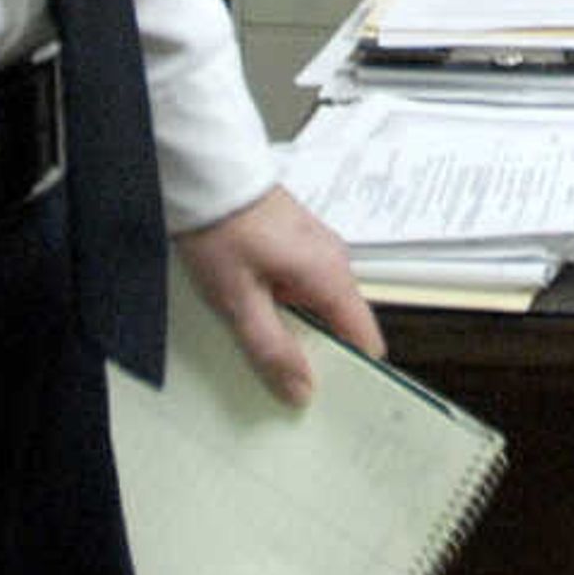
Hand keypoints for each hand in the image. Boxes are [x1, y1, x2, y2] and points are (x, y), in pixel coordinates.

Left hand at [178, 185, 383, 407]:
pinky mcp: (300, 244)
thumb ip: (273, 349)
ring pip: (322, 308)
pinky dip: (289, 309)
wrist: (206, 174)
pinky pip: (307, 288)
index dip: (354, 373)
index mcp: (331, 276)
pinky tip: (257, 317)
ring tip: (262, 351)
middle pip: (344, 326)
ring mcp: (319, 250)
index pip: (366, 339)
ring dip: (299, 332)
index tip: (330, 400)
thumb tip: (302, 392)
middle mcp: (335, 262)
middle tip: (284, 384)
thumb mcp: (239, 301)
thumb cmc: (222, 229)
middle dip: (319, 357)